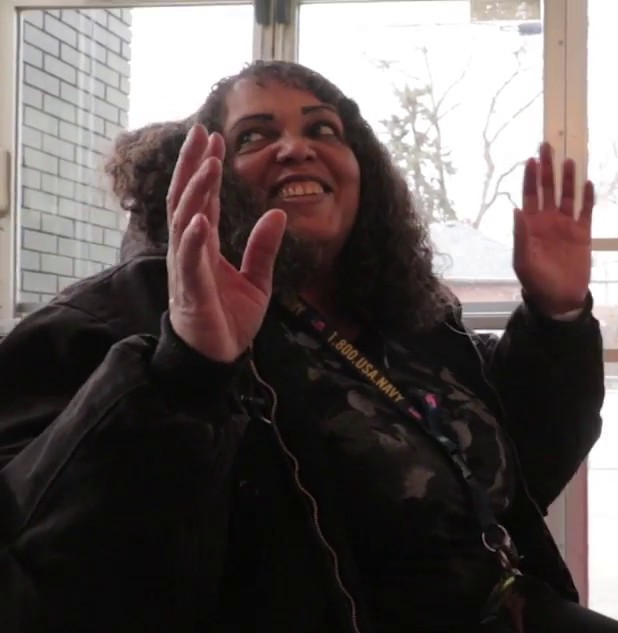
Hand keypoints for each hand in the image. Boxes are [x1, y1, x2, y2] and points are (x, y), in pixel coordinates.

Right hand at [166, 125, 287, 363]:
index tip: (214, 138)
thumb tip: (277, 214)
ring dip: (195, 194)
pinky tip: (198, 218)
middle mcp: (190, 251)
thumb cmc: (230, 319)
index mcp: (204, 246)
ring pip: (184, 223)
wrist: (219, 358)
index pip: (204, 199)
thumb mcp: (257, 280)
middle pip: (186, 199)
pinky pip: (189, 262)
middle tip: (201, 133)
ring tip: (207, 166)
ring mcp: (187, 269)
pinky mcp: (191, 293)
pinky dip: (192, 239)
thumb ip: (263, 247)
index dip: (206, 168)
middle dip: (192, 166)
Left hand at [513, 142, 594, 315]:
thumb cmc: (537, 282)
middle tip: (547, 146)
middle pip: (548, 189)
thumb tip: (516, 209)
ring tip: (569, 161)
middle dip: (547, 168)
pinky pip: (585, 211)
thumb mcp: (523, 261)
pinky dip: (587, 198)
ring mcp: (566, 225)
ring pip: (567, 196)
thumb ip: (520, 235)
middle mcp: (548, 220)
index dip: (531, 177)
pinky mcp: (583, 234)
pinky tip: (588, 183)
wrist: (561, 301)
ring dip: (568, 179)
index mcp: (531, 225)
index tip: (532, 159)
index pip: (530, 195)